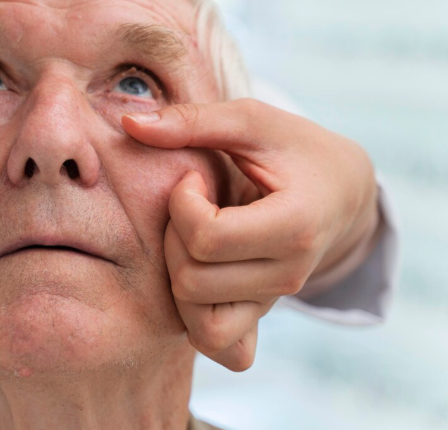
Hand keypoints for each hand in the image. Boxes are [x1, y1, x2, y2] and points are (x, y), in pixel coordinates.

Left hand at [123, 99, 379, 371]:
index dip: (182, 204)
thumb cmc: (293, 147)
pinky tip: (196, 272)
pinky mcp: (261, 315)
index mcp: (295, 225)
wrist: (340, 189)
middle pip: (193, 282)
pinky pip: (221, 346)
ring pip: (199, 322)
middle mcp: (289, 274)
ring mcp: (275, 300)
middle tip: (190, 207)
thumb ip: (192, 121)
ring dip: (178, 278)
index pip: (207, 239)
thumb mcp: (250, 120)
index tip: (194, 179)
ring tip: (192, 239)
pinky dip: (195, 320)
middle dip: (173, 238)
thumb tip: (127, 123)